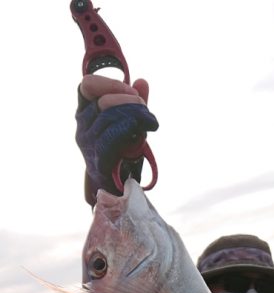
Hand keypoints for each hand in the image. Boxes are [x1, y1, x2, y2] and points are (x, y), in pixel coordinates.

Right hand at [75, 75, 158, 203]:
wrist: (114, 186)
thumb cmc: (120, 150)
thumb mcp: (128, 121)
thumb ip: (133, 102)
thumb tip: (142, 82)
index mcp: (84, 113)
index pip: (87, 86)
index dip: (109, 83)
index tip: (129, 90)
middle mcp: (82, 127)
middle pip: (103, 100)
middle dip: (127, 98)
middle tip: (143, 106)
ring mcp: (88, 144)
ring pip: (108, 116)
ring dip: (133, 113)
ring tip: (148, 118)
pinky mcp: (98, 159)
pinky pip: (112, 136)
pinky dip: (128, 127)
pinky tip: (139, 128)